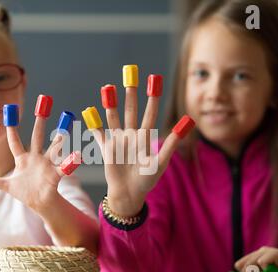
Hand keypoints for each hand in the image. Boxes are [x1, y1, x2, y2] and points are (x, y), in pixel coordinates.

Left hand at [0, 99, 80, 213]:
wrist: (41, 203)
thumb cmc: (25, 192)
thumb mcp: (7, 186)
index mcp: (23, 159)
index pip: (15, 141)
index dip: (12, 128)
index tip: (8, 110)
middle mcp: (36, 157)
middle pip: (37, 136)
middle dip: (40, 120)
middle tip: (45, 101)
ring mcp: (47, 165)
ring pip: (54, 147)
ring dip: (60, 135)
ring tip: (67, 122)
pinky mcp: (56, 175)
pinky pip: (64, 168)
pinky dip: (70, 163)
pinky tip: (78, 155)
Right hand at [87, 67, 193, 217]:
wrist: (130, 194)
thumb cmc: (147, 180)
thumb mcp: (161, 161)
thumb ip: (171, 142)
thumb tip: (188, 121)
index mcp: (145, 137)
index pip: (150, 112)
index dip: (152, 96)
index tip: (154, 79)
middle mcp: (131, 135)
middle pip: (131, 109)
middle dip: (131, 92)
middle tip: (130, 72)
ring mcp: (118, 140)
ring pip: (114, 117)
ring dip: (110, 103)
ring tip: (107, 87)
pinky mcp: (106, 149)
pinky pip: (99, 134)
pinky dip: (94, 124)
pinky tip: (89, 112)